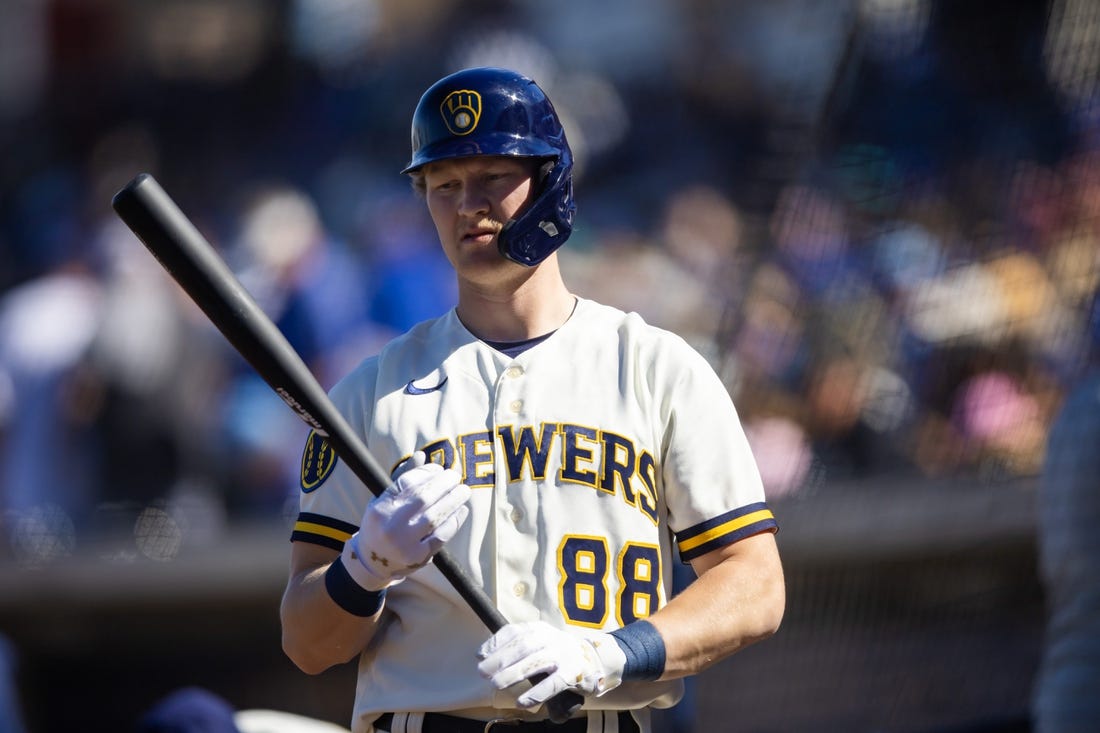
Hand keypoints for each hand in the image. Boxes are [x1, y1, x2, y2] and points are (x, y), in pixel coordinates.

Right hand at [341, 452, 471, 590]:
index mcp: (380, 508)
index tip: (438, 468)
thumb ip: (403, 477)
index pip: (407, 483)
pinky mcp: (419, 557)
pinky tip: (461, 510)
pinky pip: (442, 535)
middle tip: (456, 475)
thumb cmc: (382, 523)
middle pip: (423, 498)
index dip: (426, 473)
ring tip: (464, 490)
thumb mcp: (384, 500)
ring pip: (435, 516)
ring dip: (453, 500)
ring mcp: (405, 543)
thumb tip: (422, 455)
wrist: (373, 561)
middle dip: (444, 484)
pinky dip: (454, 521)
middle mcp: (390, 525)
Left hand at [477, 621, 625, 709]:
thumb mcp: (537, 642)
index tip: (480, 656)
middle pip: (522, 646)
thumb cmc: (556, 652)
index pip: (514, 632)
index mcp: (539, 629)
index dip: (495, 643)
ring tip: (496, 685)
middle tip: (483, 673)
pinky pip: (553, 684)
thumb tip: (481, 654)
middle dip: (500, 659)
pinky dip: (536, 693)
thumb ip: (512, 646)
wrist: (594, 658)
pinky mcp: (573, 674)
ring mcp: (563, 655)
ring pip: (535, 662)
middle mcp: (551, 638)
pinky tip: (522, 702)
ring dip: (513, 674)